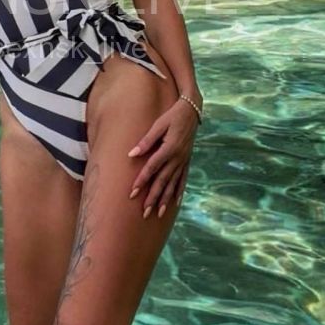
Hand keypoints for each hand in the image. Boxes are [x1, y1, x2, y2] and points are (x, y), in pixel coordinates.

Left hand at [127, 98, 198, 218]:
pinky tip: (175, 203)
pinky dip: (178, 192)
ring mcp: (183, 161)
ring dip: (165, 199)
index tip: (132, 193)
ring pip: (173, 184)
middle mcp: (177, 158)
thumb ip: (146, 141)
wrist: (192, 111)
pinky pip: (183, 180)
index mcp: (169, 148)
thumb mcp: (159, 124)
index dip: (141, 181)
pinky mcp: (187, 161)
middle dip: (153, 197)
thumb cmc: (172, 116)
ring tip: (158, 213)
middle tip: (143, 212)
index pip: (152, 168)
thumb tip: (132, 154)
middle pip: (162, 181)